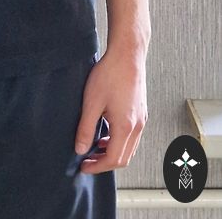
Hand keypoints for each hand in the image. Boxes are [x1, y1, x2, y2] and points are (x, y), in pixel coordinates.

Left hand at [74, 49, 147, 172]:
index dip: (97, 166)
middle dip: (104, 162)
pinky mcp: (141, 111)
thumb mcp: (91, 102)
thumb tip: (80, 148)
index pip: (113, 159)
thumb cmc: (110, 74)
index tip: (84, 166)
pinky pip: (132, 136)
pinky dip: (119, 140)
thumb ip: (85, 128)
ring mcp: (142, 119)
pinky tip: (105, 131)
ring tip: (94, 146)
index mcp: (125, 127)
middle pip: (124, 157)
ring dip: (112, 152)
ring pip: (130, 148)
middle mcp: (137, 126)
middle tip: (87, 160)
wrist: (127, 54)